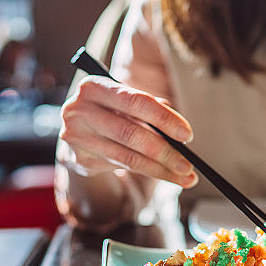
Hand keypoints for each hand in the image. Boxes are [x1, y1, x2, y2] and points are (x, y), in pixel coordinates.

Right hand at [58, 75, 197, 187]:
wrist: (77, 129)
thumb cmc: (111, 111)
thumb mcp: (126, 103)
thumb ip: (151, 110)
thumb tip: (181, 138)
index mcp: (95, 87)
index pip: (137, 102)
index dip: (165, 119)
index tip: (188, 135)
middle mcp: (80, 110)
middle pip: (132, 134)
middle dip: (165, 152)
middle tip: (188, 165)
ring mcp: (77, 137)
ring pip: (127, 157)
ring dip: (160, 170)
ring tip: (185, 177)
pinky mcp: (79, 159)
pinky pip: (121, 168)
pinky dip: (146, 172)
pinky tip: (163, 175)